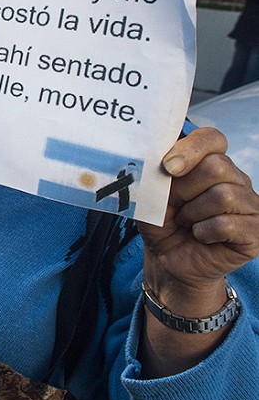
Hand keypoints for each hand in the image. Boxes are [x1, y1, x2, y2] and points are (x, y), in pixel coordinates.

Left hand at [140, 127, 258, 309]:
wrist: (169, 260)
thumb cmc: (162, 223)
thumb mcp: (151, 196)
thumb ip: (154, 176)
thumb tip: (151, 159)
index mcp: (211, 163)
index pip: (212, 138)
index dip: (191, 149)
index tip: (167, 167)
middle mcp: (236, 179)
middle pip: (217, 166)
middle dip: (185, 190)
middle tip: (175, 207)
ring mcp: (250, 205)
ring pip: (223, 195)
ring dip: (192, 213)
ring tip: (185, 223)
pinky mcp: (255, 232)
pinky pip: (227, 224)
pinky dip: (203, 232)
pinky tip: (199, 236)